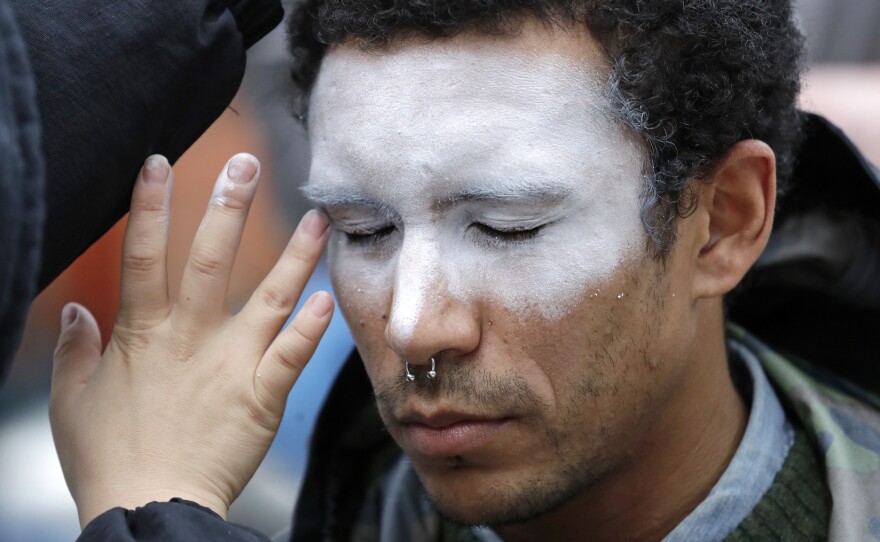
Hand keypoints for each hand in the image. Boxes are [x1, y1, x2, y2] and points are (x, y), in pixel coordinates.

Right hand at [49, 154, 332, 526]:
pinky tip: (328, 298)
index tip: (162, 162)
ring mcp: (232, 363)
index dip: (152, 205)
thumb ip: (76, 350)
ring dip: (295, 255)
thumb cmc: (109, 458)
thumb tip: (80, 309)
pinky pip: (292, 354)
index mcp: (144, 332)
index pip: (144, 253)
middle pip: (212, 258)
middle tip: (246, 162)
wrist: (151, 507)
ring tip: (317, 218)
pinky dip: (312, 327)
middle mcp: (192, 337)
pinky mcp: (262, 395)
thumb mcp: (72, 400)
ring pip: (269, 296)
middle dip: (228, 205)